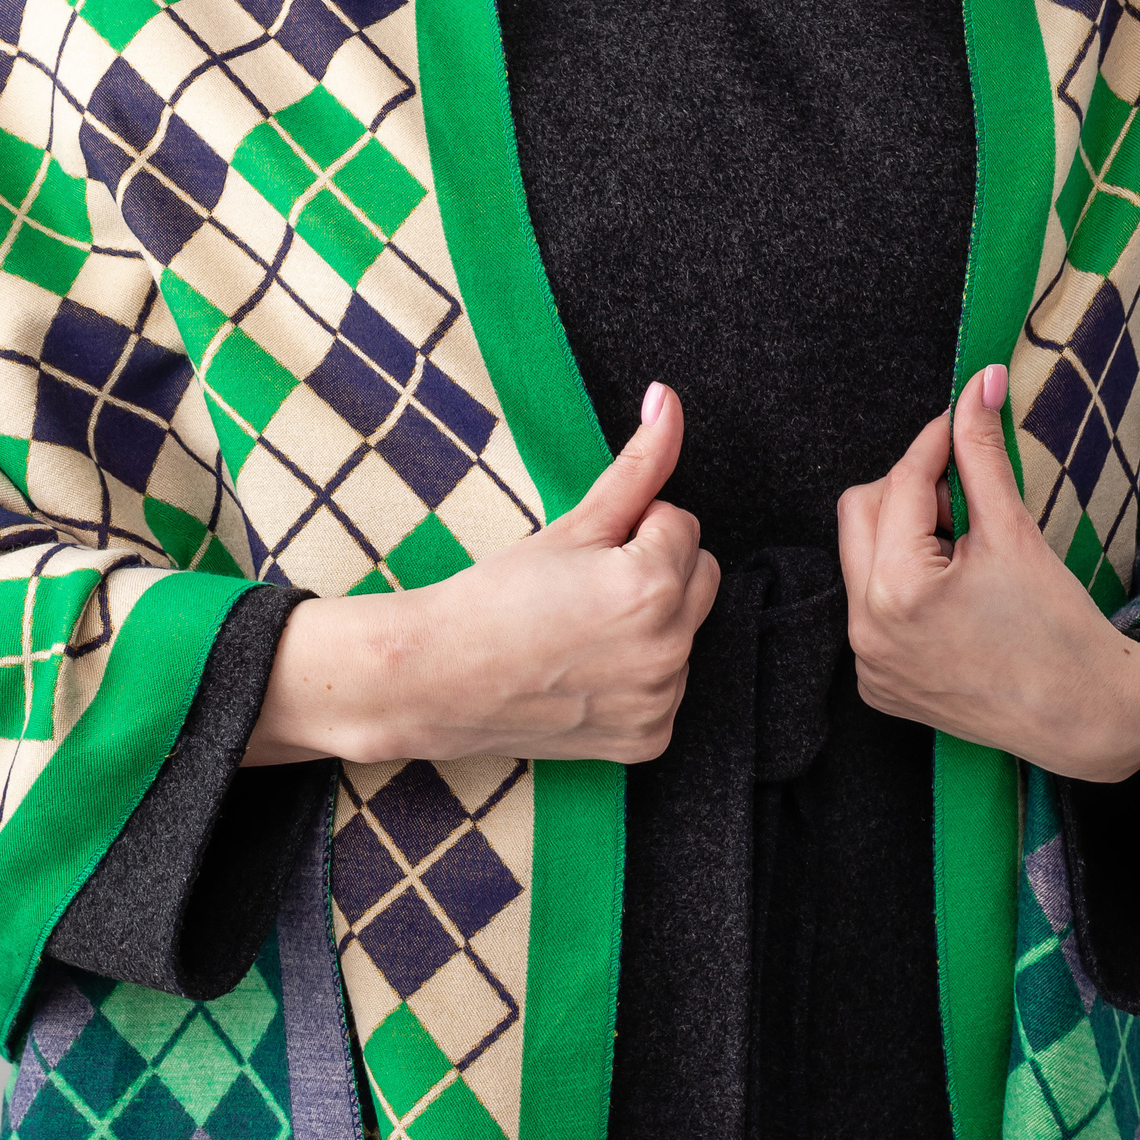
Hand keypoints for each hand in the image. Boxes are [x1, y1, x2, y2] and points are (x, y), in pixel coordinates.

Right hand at [245, 383, 719, 765]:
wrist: (439, 678)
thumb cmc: (497, 596)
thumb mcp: (573, 523)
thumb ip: (637, 462)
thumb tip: (667, 400)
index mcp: (655, 586)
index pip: (681, 524)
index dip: (631, 529)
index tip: (584, 554)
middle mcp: (669, 651)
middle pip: (700, 576)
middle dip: (655, 569)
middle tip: (586, 586)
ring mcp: (660, 702)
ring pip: (686, 632)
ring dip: (651, 622)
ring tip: (582, 628)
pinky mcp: (649, 739)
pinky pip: (670, 688)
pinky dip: (639, 676)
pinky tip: (588, 670)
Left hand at [836, 366, 1139, 783]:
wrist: (1085, 717)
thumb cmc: (1057, 630)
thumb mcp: (1013, 531)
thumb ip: (982, 452)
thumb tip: (977, 382)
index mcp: (896, 591)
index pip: (900, 481)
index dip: (934, 442)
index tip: (961, 418)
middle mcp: (866, 631)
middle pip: (862, 513)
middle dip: (910, 491)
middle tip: (965, 502)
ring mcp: (868, 663)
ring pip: (863, 559)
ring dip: (905, 538)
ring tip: (964, 553)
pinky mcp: (878, 684)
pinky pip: (871, 608)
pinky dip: (904, 587)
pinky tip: (956, 599)